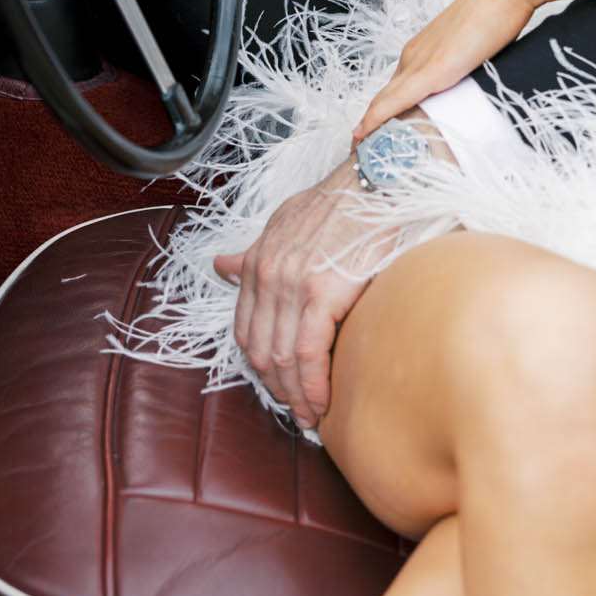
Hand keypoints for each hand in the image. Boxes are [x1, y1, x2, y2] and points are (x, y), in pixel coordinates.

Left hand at [212, 160, 369, 429]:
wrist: (374, 180)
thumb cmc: (339, 201)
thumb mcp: (284, 221)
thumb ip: (254, 252)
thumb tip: (221, 265)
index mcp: (258, 262)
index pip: (246, 330)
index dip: (260, 366)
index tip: (279, 384)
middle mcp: (268, 275)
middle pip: (261, 351)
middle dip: (278, 388)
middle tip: (298, 410)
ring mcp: (293, 285)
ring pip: (283, 359)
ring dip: (296, 396)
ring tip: (312, 415)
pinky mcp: (323, 293)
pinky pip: (310, 353)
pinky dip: (314, 385)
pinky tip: (323, 402)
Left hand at [353, 0, 541, 139]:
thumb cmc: (498, 14)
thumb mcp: (475, 49)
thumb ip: (465, 68)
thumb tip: (470, 87)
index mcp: (421, 51)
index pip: (394, 90)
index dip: (381, 115)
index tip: (371, 138)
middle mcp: (413, 55)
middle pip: (385, 99)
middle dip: (372, 126)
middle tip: (362, 154)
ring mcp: (419, 61)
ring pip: (384, 102)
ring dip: (371, 127)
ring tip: (362, 153)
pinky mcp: (432, 70)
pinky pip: (395, 100)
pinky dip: (376, 119)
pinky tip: (364, 134)